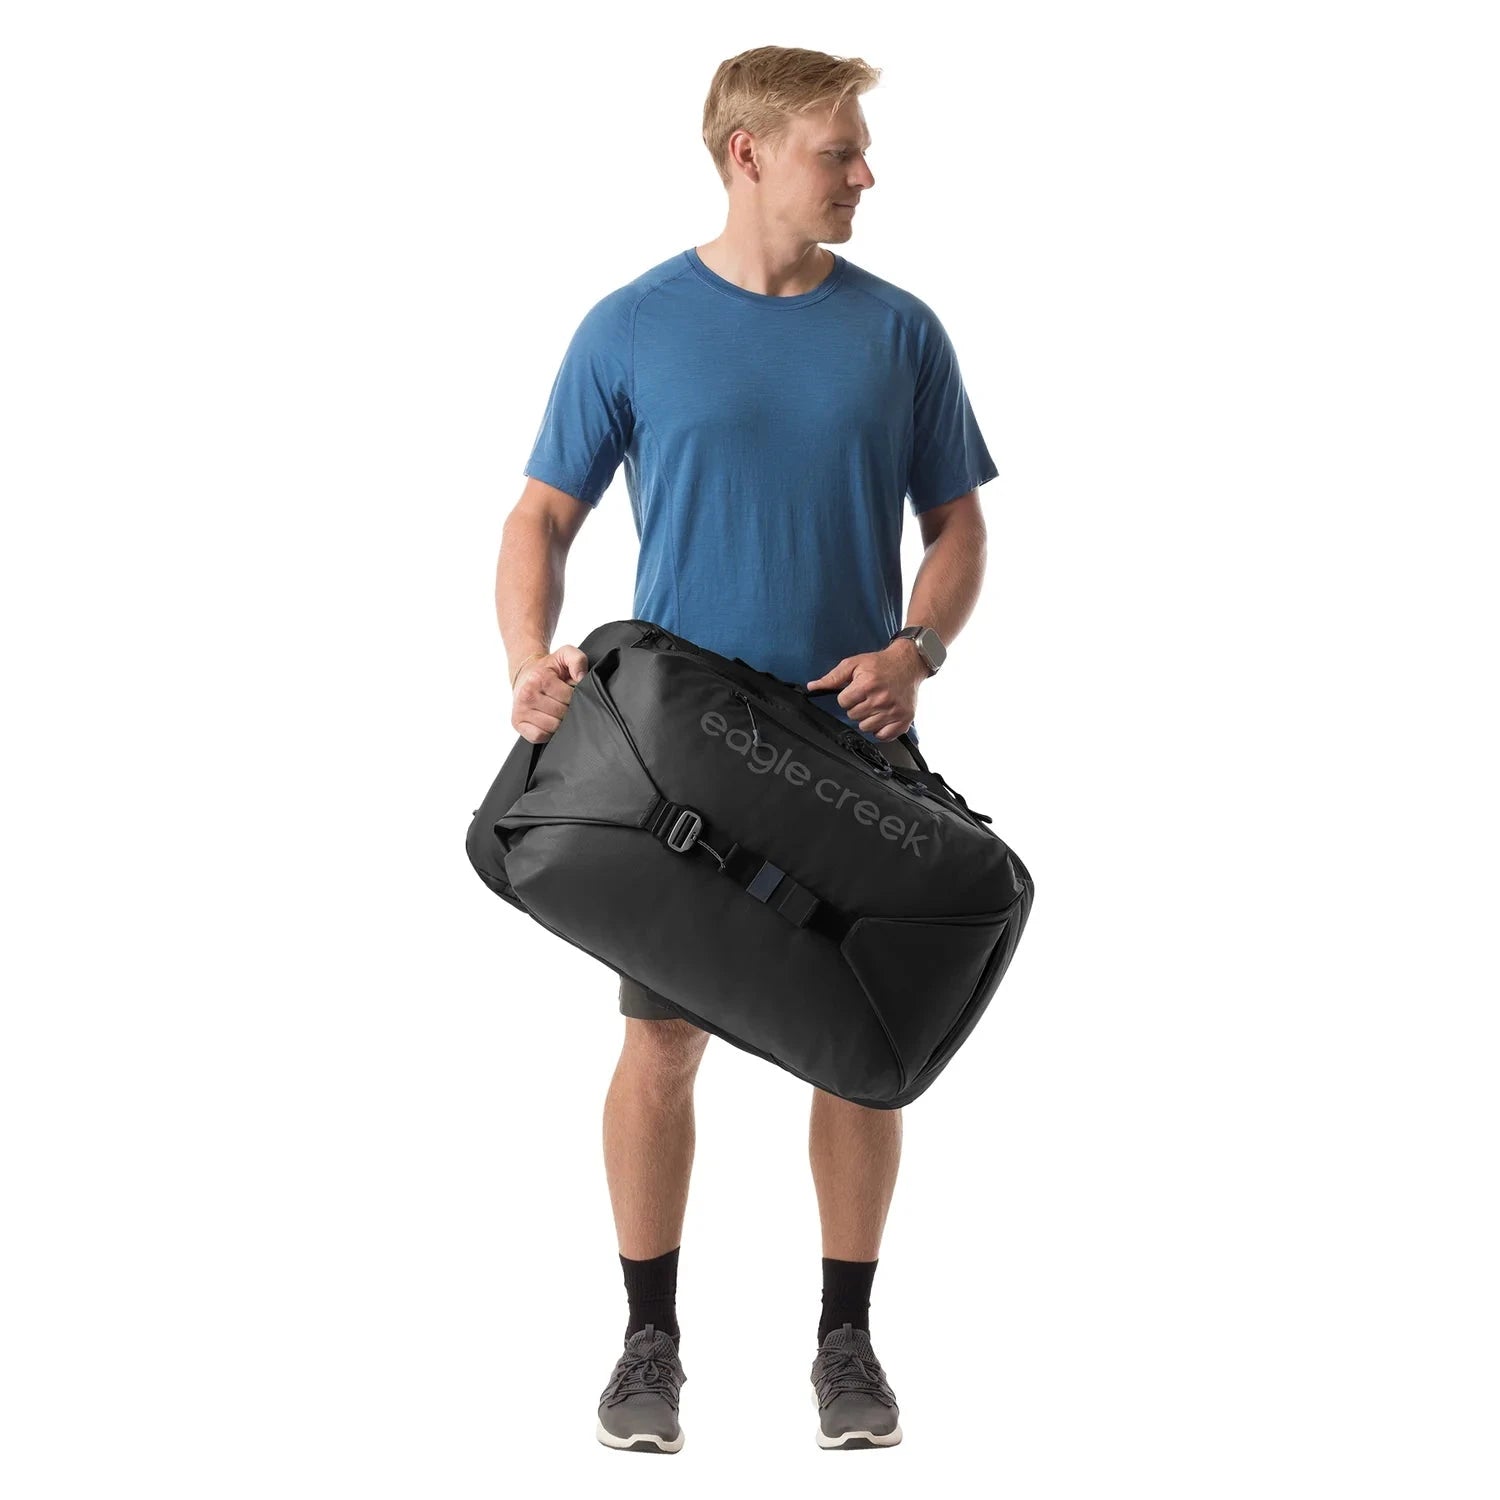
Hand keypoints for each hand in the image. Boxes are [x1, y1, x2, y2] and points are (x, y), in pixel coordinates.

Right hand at [511, 645, 588, 743]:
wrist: (525, 674)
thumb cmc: (547, 669)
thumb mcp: (564, 655)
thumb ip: (577, 659)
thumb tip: (581, 677)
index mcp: (539, 678)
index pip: (568, 698)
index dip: (574, 697)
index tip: (569, 692)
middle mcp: (527, 695)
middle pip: (561, 714)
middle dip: (567, 709)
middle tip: (562, 701)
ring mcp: (520, 710)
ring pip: (552, 727)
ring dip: (559, 721)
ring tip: (555, 710)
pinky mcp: (517, 723)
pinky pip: (539, 736)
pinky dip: (547, 732)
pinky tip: (547, 720)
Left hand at [806, 641, 926, 741]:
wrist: (909, 663)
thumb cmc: (880, 664)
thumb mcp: (854, 664)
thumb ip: (833, 677)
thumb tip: (812, 687)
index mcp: (867, 685)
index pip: (843, 703)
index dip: (847, 696)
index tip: (856, 690)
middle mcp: (881, 699)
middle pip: (853, 716)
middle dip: (856, 707)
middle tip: (867, 696)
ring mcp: (894, 711)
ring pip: (866, 727)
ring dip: (867, 718)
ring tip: (875, 705)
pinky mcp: (904, 720)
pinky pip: (883, 736)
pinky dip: (880, 729)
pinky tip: (882, 716)